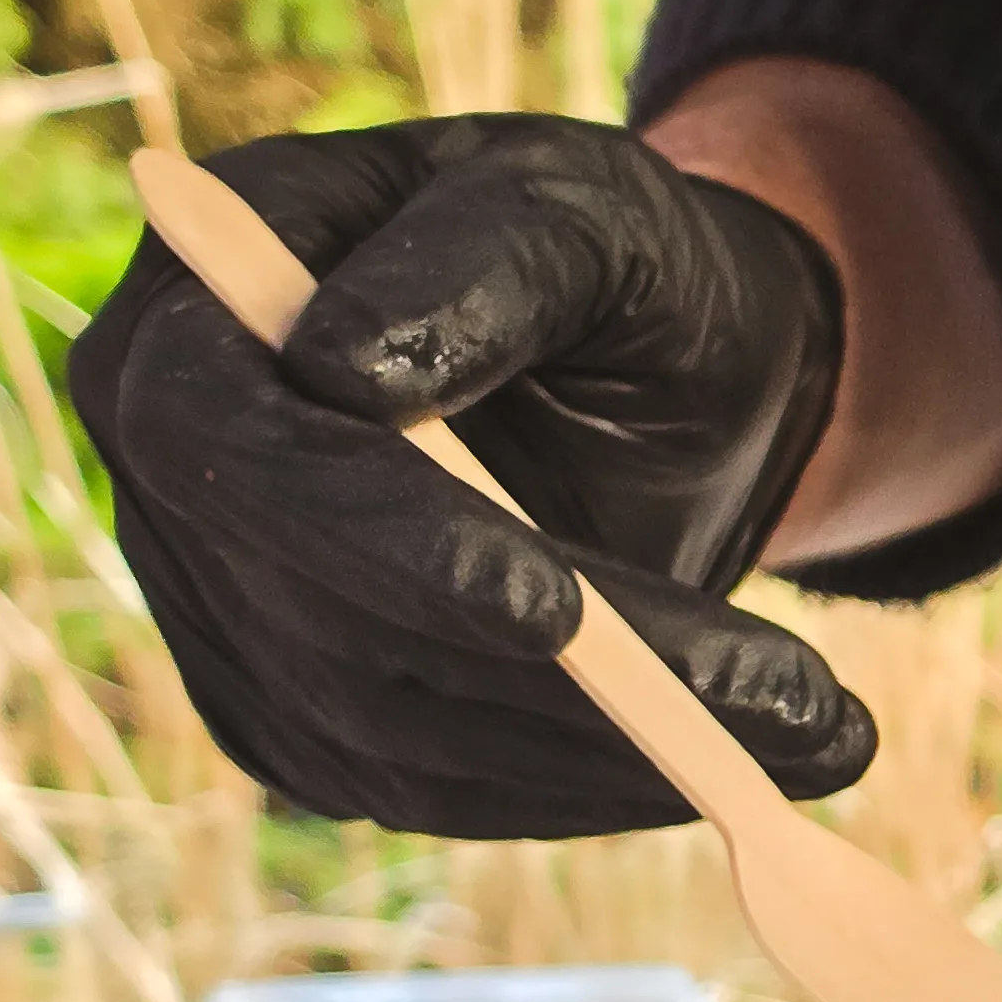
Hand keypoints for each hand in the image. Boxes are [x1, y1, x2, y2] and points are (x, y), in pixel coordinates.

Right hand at [69, 116, 871, 834]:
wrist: (653, 364)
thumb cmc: (607, 258)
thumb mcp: (583, 209)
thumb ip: (481, 263)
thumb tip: (344, 369)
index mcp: (192, 310)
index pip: (229, 448)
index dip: (382, 540)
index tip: (558, 614)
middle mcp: (178, 479)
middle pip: (323, 628)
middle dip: (560, 687)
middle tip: (786, 706)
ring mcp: (231, 618)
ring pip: (399, 740)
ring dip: (615, 759)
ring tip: (823, 737)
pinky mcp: (312, 722)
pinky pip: (438, 792)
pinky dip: (593, 791)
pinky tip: (735, 762)